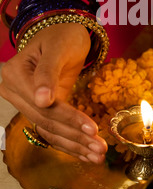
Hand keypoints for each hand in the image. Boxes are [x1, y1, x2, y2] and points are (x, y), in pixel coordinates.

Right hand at [0, 23, 106, 162]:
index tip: (92, 130)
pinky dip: (70, 142)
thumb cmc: (62, 35)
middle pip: (46, 121)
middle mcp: (15, 91)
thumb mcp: (58, 47)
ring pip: (49, 129)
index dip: (69, 118)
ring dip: (75, 145)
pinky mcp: (40, 108)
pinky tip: (87, 153)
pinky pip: (52, 129)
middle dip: (76, 136)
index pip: (44, 105)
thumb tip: (42, 100)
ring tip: (98, 155)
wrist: (63, 34)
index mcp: (16, 74)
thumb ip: (47, 72)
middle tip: (100, 149)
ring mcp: (26, 102)